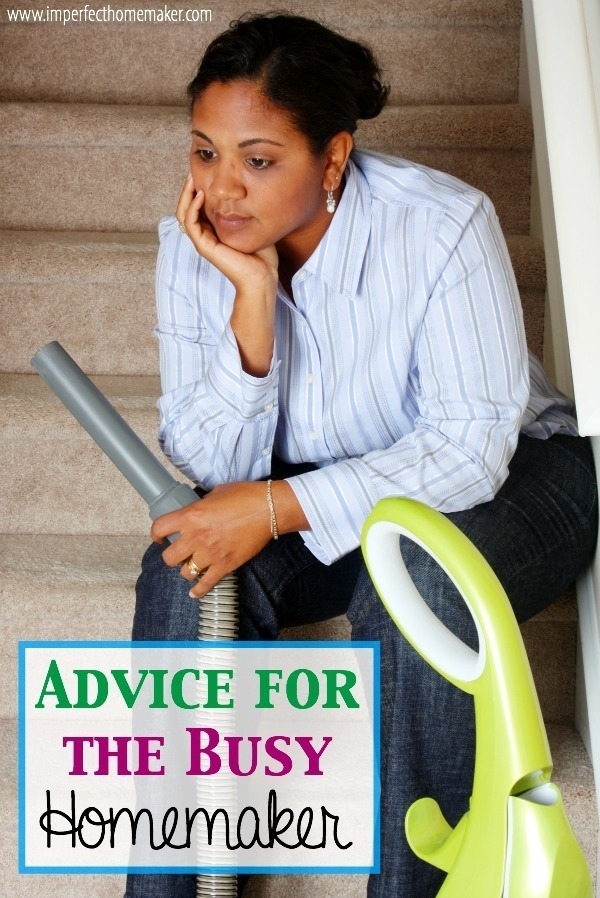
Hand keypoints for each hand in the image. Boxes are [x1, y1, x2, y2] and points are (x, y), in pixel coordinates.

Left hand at [151, 481, 273, 597]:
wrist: (269, 509)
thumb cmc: (245, 496)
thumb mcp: (216, 493)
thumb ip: (202, 504)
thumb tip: (197, 511)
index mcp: (191, 515)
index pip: (159, 527)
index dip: (156, 534)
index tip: (160, 537)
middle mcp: (197, 536)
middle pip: (169, 557)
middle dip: (171, 556)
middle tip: (178, 553)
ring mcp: (211, 553)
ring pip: (185, 572)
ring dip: (187, 570)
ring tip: (193, 566)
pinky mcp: (226, 565)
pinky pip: (206, 584)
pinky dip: (198, 590)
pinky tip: (195, 592)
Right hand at [176, 172, 278, 293]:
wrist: (262, 278)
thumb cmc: (262, 256)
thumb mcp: (255, 225)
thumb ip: (249, 210)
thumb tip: (252, 191)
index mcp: (215, 231)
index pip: (199, 207)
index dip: (198, 188)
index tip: (205, 171)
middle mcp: (206, 235)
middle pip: (187, 207)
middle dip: (188, 188)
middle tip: (193, 169)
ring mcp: (203, 241)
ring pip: (183, 213)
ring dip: (186, 194)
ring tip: (192, 178)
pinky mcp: (204, 246)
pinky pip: (189, 223)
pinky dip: (192, 207)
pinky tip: (200, 195)